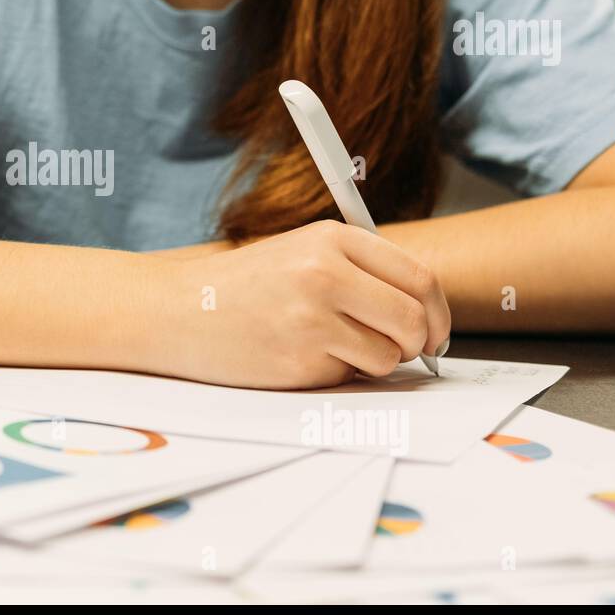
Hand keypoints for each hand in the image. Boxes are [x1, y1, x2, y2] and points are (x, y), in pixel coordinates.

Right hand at [154, 220, 450, 388]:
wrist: (177, 311)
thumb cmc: (242, 286)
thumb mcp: (301, 253)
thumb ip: (359, 270)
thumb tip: (424, 310)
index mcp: (332, 238)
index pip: (418, 277)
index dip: (437, 312)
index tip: (434, 330)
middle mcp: (325, 273)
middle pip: (413, 319)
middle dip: (418, 343)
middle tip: (403, 349)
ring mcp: (312, 318)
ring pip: (389, 355)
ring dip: (375, 361)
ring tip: (333, 347)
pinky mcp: (299, 360)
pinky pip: (350, 376)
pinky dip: (338, 374)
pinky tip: (300, 356)